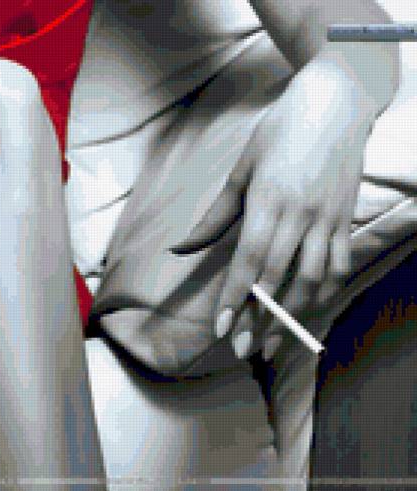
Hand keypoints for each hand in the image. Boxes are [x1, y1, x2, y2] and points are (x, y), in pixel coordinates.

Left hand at [170, 59, 380, 358]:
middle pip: (278, 277)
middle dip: (260, 318)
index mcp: (268, 202)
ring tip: (273, 340)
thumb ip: (215, 214)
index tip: (222, 329)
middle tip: (244, 349)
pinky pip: (339, 263)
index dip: (235, 298)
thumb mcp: (241, 169)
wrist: (334, 104)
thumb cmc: (279, 133)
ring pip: (312, 278)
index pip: (249, 261)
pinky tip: (308, 308)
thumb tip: (181, 247)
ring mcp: (328, 218)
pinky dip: (324, 290)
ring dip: (292, 313)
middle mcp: (300, 214)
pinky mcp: (346, 217)